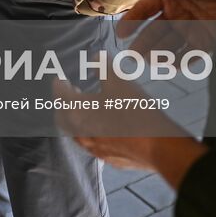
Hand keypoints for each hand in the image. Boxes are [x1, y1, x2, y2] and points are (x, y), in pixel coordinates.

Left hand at [53, 78, 206, 188]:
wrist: (157, 145)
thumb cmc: (134, 110)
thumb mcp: (118, 80)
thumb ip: (103, 65)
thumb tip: (94, 58)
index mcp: (78, 111)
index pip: (60, 95)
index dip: (58, 84)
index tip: (58, 78)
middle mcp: (80, 132)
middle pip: (62, 117)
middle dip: (62, 104)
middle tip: (69, 93)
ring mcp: (94, 148)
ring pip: (75, 134)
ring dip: (75, 120)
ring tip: (84, 110)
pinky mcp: (108, 158)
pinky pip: (91, 145)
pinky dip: (90, 133)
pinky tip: (101, 130)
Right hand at [118, 0, 215, 56]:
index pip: (147, 8)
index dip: (132, 20)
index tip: (121, 33)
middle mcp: (179, 13)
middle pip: (155, 31)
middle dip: (142, 43)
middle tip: (131, 55)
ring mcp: (192, 29)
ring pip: (169, 46)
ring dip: (157, 54)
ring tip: (147, 62)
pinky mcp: (207, 43)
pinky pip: (189, 56)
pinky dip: (178, 62)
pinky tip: (169, 66)